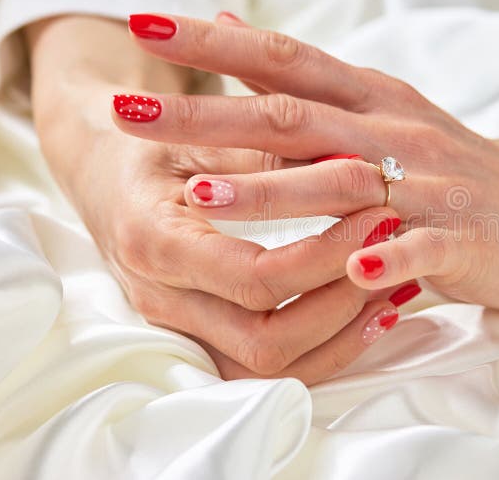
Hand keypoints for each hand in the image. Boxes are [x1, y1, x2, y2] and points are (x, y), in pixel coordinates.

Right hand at [27, 16, 412, 383]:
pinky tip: (370, 310)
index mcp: (156, 240)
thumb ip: (266, 155)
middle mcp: (163, 297)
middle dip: (342, 303)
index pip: (256, 279)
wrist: (104, 164)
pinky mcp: (200, 331)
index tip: (378, 214)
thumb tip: (353, 165)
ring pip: (271, 365)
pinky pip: (267, 362)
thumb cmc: (151, 139)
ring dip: (341, 332)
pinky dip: (327, 344)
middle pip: (268, 341)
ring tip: (393, 284)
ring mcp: (180, 323)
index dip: (326, 256)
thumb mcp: (200, 133)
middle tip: (390, 253)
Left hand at [115, 13, 498, 309]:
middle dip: (205, 114)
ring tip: (203, 194)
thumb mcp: (391, 119)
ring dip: (275, 190)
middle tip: (129, 109)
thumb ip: (317, 92)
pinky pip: (422, 249)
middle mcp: (396, 134)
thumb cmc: (467, 173)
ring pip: (346, 184)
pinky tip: (356, 268)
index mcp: (374, 103)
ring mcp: (432, 187)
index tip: (144, 26)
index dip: (214, 43)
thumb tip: (241, 45)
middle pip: (292, 118)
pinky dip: (388, 257)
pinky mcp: (466, 239)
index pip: (285, 62)